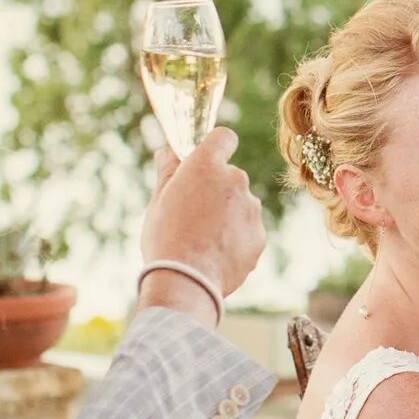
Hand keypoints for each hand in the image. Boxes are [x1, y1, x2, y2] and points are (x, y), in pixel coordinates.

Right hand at [143, 127, 263, 296]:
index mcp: (206, 166)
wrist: (185, 280)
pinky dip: (237, 238)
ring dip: (229, 215)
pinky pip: (248, 230)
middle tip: (194, 214)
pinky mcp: (260, 234)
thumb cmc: (165, 237)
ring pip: (242, 205)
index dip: (215, 147)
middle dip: (217, 190)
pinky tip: (216, 253)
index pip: (223, 137)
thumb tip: (168, 151)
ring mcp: (251, 208)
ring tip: (203, 239)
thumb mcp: (158, 200)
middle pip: (231, 176)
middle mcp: (235, 180)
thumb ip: (168, 171)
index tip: (206, 162)